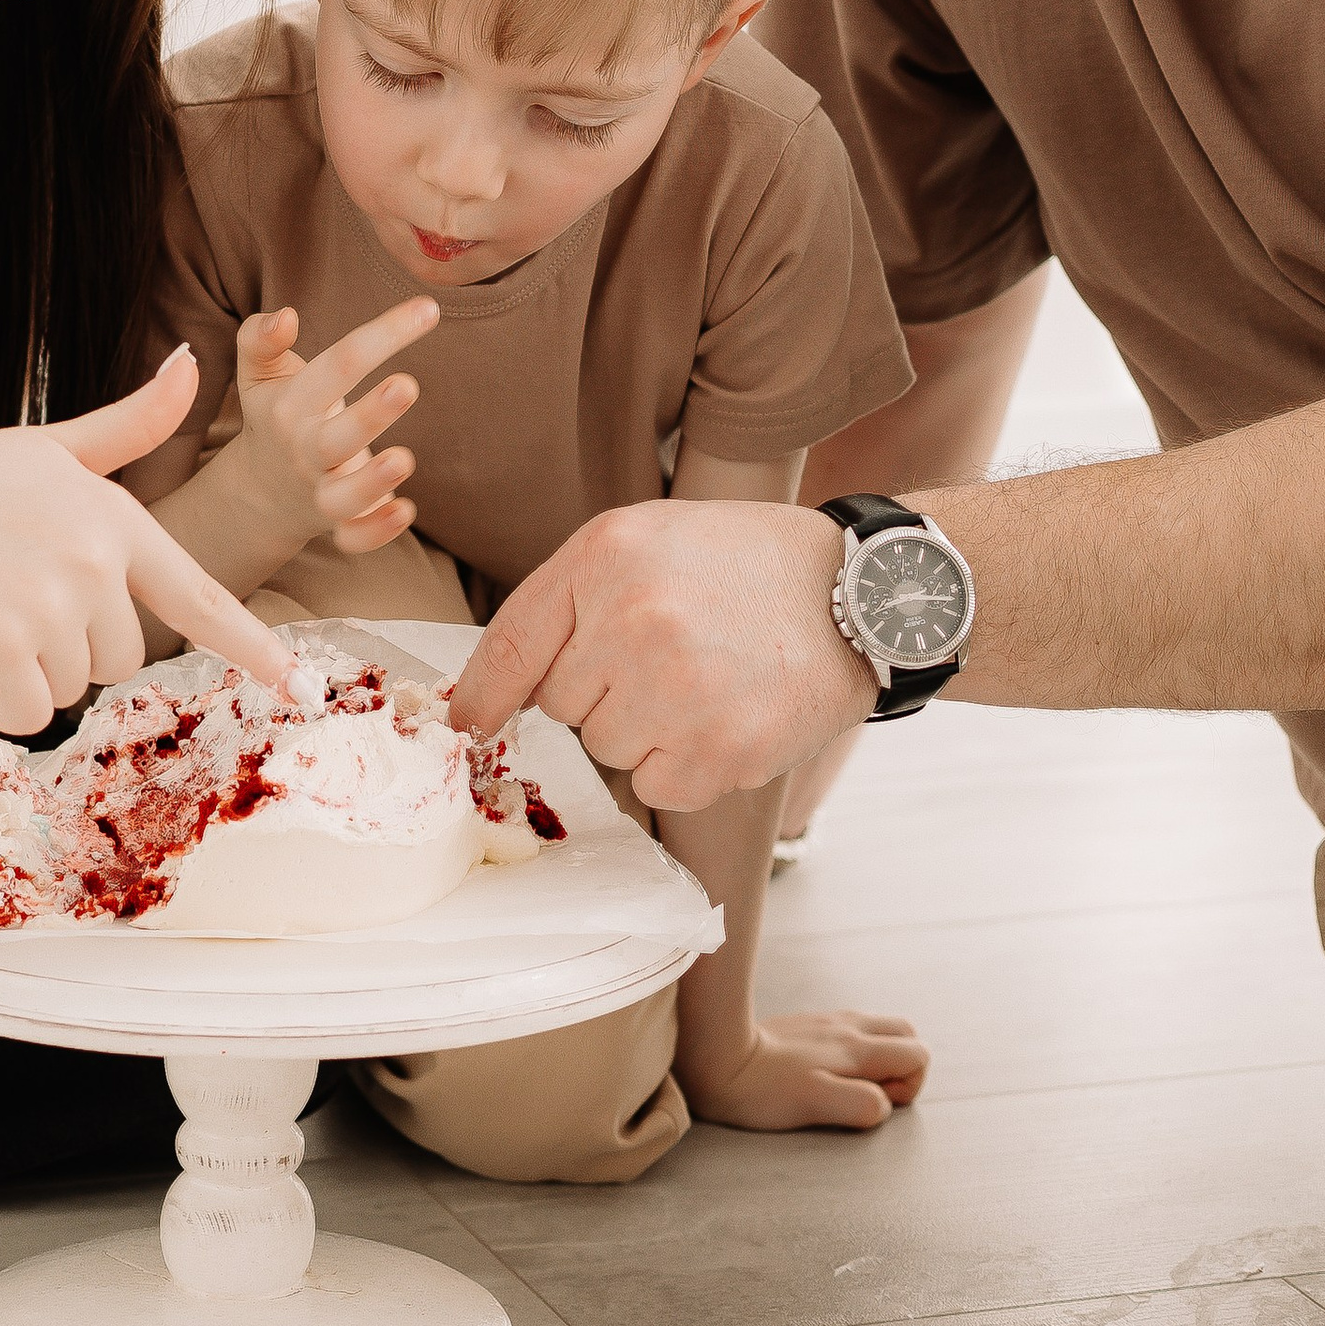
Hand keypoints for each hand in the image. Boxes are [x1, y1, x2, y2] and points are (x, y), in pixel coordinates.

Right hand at [0, 345, 293, 733]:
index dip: (248, 643)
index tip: (291, 681)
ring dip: (26, 669)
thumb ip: (129, 425)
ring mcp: (50, 600)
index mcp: (114, 515)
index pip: (197, 592)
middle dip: (70, 647)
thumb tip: (191, 362)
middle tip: (11, 592)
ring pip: (68, 690)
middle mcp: (94, 557)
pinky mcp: (0, 642)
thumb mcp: (50, 447)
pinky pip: (25, 714)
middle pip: (121, 660)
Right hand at [231, 296, 437, 558]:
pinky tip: (406, 510)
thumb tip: (287, 317)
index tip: (429, 309)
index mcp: (290, 406)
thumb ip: (262, 338)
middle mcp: (305, 451)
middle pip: (335, 438)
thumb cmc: (275, 413)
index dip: (384, 335)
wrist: (261, 487)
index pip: (339, 366)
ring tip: (404, 459)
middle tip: (407, 385)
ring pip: (344, 496)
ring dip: (374, 481)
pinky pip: (353, 538)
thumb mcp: (258, 373)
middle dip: (371, 414)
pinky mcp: (338, 524)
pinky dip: (376, 532)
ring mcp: (321, 492)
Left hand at [448, 500, 871, 808]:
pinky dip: (683, 765)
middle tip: (664, 656)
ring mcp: (677, 689)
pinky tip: (725, 715)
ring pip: (607, 750)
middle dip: (600, 691)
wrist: (857, 590)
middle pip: (561, 705)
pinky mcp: (720, 750)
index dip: (482, 696)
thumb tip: (486, 695)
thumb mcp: (643, 539)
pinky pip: (656, 786)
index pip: (509, 645)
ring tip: (702, 680)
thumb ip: (565, 600)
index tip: (467, 726)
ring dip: (642, 731)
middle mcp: (634, 620)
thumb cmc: (740, 564)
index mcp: (606, 556)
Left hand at [675, 1008, 928, 1133]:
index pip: (918, 1053)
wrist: (714, 1054)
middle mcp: (848, 1027)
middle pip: (906, 1033)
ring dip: (879, 1059)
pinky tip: (824, 1072)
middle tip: (867, 1094)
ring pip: (879, 1030)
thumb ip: (859, 1103)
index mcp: (857, 1047)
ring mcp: (828, 1022)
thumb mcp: (814, 1104)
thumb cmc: (763, 1089)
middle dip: (904, 1068)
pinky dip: (855, 1052)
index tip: (874, 1102)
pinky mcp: (808, 1025)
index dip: (909, 1086)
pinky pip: (850, 1031)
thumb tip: (884, 1105)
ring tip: (845, 1085)